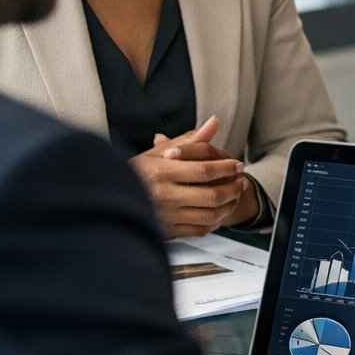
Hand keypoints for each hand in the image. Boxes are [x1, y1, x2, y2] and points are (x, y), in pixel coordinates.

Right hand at [130, 116, 246, 237]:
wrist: (112, 198)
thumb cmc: (140, 171)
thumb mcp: (161, 152)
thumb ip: (191, 140)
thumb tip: (214, 122)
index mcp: (162, 172)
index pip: (204, 170)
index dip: (226, 168)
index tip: (238, 165)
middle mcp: (164, 195)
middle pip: (212, 195)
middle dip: (234, 189)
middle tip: (241, 182)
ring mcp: (166, 216)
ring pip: (210, 215)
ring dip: (229, 206)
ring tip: (235, 196)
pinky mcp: (167, 231)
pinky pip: (200, 229)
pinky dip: (216, 221)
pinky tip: (220, 211)